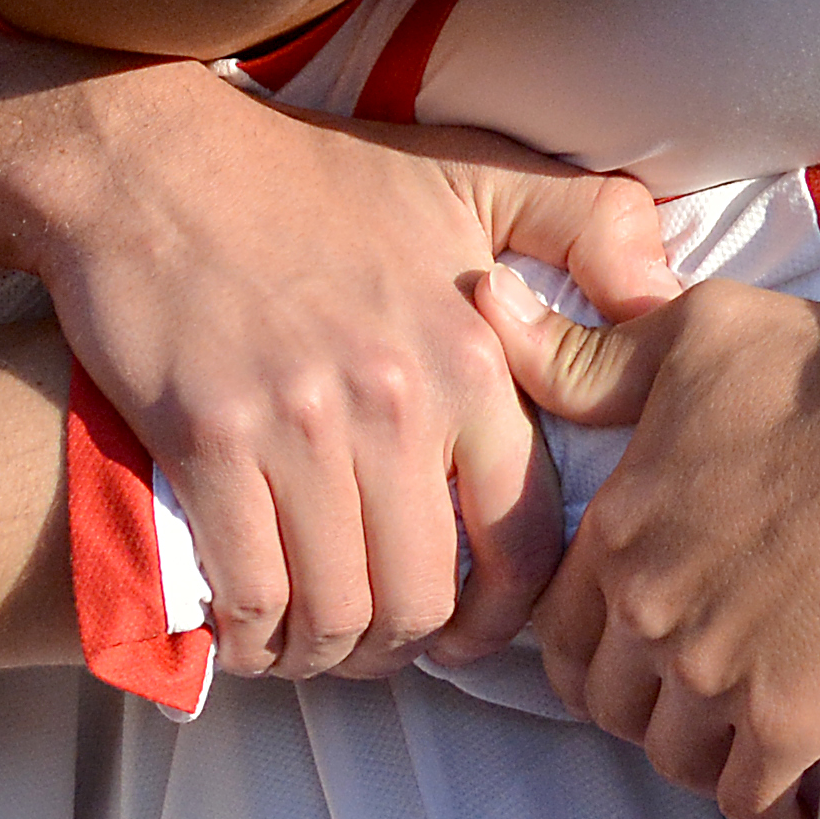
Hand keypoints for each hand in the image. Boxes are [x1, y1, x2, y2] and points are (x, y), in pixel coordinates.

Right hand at [0, 63, 667, 680]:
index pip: (523, 541)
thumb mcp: (476, 174)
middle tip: (383, 647)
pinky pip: (251, 590)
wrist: (157, 164)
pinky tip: (251, 637)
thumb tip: (662, 300)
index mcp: (476, 355)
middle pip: (425, 597)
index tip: (473, 638)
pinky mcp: (211, 443)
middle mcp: (401, 400)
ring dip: (328, 654)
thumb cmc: (317, 178)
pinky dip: (253, 638)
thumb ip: (589, 224)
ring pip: (339, 609)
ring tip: (317, 648)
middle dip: (407, 646)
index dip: (502, 618)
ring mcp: (302, 426)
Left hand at [503, 283, 819, 818]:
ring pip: (675, 761)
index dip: (585, 656)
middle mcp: (651, 615)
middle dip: (641, 709)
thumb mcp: (690, 335)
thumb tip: (487, 311)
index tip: (625, 659)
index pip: (557, 639)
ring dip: (702, 759)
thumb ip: (583, 356)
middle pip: (611, 708)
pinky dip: (765, 813)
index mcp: (616, 535)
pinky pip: (752, 803)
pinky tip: (789, 805)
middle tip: (687, 703)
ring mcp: (720, 675)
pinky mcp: (796, 718)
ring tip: (740, 747)